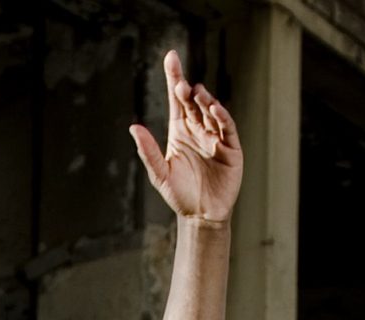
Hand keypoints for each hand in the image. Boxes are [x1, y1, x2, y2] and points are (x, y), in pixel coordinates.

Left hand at [129, 50, 241, 224]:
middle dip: (188, 90)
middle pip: (193, 102)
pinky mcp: (230, 148)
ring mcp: (215, 137)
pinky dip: (221, 117)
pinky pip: (226, 127)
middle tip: (180, 84)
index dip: (174, 78)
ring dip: (205, 101)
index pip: (177, 100)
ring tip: (196, 93)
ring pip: (210, 111)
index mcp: (180, 132)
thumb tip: (134, 127)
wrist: (201, 216)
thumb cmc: (180, 195)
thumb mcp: (160, 174)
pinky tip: (213, 108)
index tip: (171, 58)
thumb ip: (148, 151)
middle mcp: (198, 130)